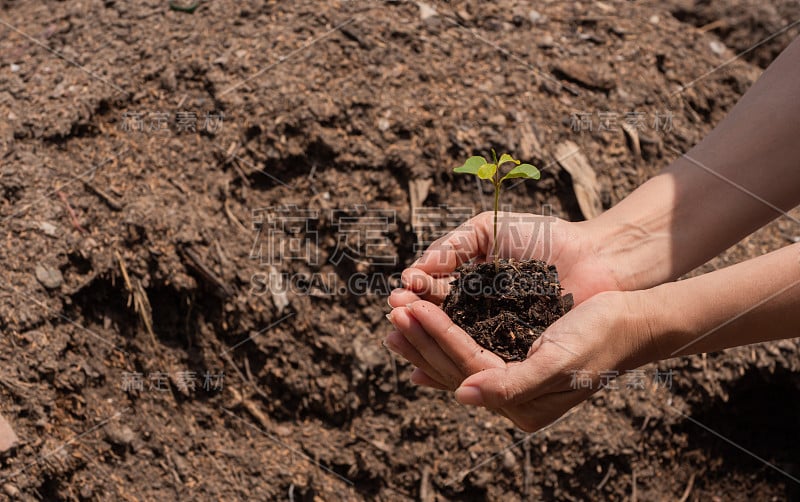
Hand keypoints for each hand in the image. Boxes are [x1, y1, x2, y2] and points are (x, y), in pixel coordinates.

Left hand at [386, 291, 654, 430]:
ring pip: (456, 360)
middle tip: (391, 307)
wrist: (628, 321)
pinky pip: (467, 352)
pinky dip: (442, 339)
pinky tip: (420, 333)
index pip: (468, 368)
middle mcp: (512, 398)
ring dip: (425, 337)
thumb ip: (513, 384)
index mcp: (523, 405)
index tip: (409, 307)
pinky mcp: (510, 360)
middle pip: (454, 368)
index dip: (437, 336)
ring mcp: (509, 381)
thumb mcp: (560, 362)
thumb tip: (463, 396)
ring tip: (396, 315)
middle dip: (421, 336)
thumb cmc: (600, 338)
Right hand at [387, 211, 624, 389]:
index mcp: (470, 286)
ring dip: (429, 343)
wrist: (596, 257)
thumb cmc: (544, 239)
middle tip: (396, 317)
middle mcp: (479, 315)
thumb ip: (452, 246)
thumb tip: (414, 271)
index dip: (415, 298)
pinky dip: (462, 365)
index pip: (434, 296)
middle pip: (438, 324)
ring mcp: (498, 337)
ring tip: (406, 334)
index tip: (397, 297)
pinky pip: (486, 363)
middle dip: (415, 321)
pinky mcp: (519, 357)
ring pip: (456, 345)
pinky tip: (438, 367)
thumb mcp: (489, 230)